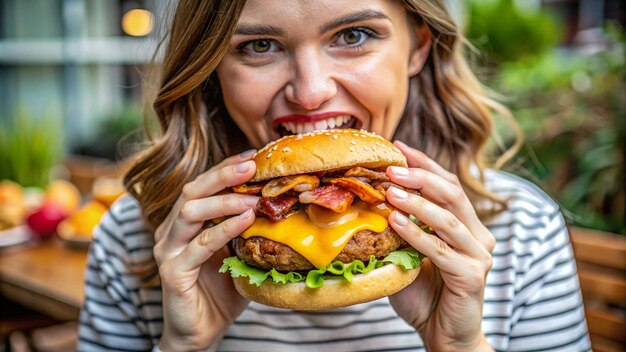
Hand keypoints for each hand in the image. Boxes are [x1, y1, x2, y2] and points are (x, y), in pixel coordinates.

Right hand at [153, 150, 258, 350]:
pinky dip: (223, 229)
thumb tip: (283, 206)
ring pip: (191, 211)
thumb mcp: (238, 254)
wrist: (200, 333)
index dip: (226, 167)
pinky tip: (245, 220)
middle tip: (252, 165)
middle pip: (193, 190)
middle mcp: (171, 231)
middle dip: (224, 174)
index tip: (254, 156)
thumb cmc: (221, 292)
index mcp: (185, 223)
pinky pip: (198, 245)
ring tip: (253, 197)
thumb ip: (249, 231)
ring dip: (224, 200)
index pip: (204, 185)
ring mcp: (168, 250)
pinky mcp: (172, 271)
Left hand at [385, 141, 494, 351]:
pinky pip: (441, 250)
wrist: (442, 335)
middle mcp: (478, 235)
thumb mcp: (408, 254)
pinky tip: (396, 222)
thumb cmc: (423, 294)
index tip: (399, 147)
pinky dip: (417, 234)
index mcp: (466, 225)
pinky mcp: (473, 276)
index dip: (424, 164)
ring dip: (416, 201)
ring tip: (389, 191)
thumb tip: (369, 199)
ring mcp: (479, 255)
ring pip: (447, 218)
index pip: (448, 185)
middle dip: (420, 176)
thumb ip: (400, 229)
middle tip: (391, 167)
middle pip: (452, 194)